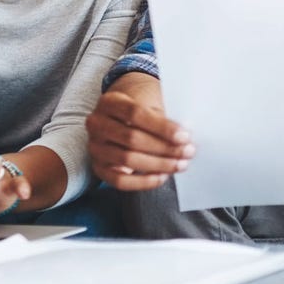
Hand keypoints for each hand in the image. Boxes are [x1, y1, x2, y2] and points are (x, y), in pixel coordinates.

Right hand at [86, 74, 193, 191]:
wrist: (121, 117)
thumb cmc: (141, 111)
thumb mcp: (150, 105)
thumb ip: (164, 120)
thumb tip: (185, 140)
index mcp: (109, 101)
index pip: (136, 113)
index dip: (162, 127)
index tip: (185, 136)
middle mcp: (96, 123)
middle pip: (132, 138)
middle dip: (164, 148)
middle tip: (188, 152)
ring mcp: (94, 147)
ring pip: (127, 160)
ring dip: (158, 165)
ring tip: (180, 164)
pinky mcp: (98, 167)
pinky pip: (119, 181)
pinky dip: (143, 181)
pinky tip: (162, 177)